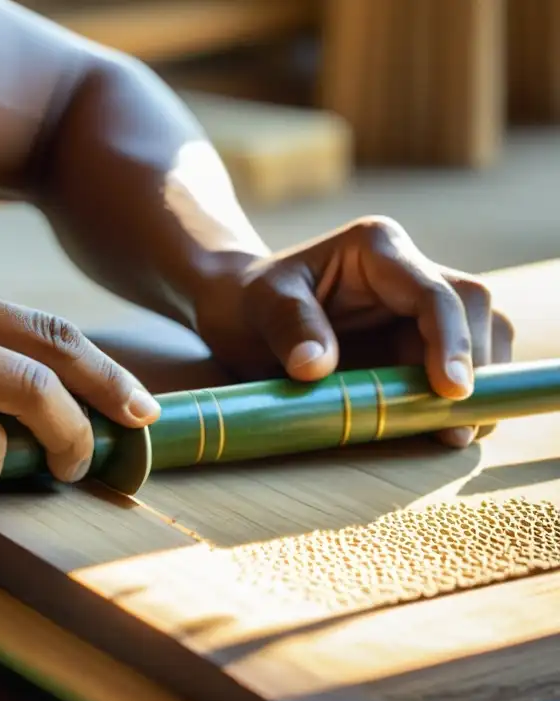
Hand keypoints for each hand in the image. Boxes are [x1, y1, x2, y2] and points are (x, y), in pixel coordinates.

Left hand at [193, 216, 514, 448]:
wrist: (239, 311)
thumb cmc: (249, 302)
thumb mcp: (260, 307)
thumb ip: (290, 328)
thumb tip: (316, 368)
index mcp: (377, 249)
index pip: (435, 292)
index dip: (453, 340)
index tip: (451, 389)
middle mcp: (410, 271)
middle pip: (474, 310)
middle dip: (476, 366)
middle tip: (455, 425)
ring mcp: (418, 307)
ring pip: (481, 337)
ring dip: (476, 386)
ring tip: (451, 433)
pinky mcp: (418, 342)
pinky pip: (458, 367)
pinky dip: (456, 400)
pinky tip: (440, 430)